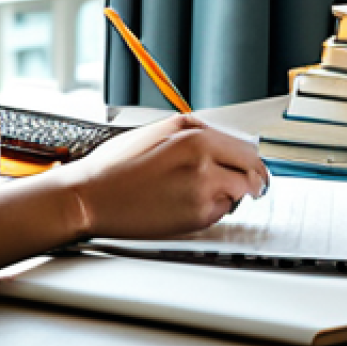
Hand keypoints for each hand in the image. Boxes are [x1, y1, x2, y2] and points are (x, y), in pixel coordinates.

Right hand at [57, 115, 268, 240]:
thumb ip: (193, 127)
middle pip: (253, 173)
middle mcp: (205, 164)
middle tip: (243, 181)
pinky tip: (189, 201)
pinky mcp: (197, 218)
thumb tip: (220, 135)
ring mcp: (203, 193)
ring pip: (240, 194)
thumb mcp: (155, 129)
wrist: (93, 197)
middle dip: (249, 176)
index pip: (246, 149)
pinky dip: (214, 207)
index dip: (248, 158)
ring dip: (231, 192)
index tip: (249, 164)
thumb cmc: (116, 165)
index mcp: (195, 138)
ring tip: (206, 189)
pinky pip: (221, 212)